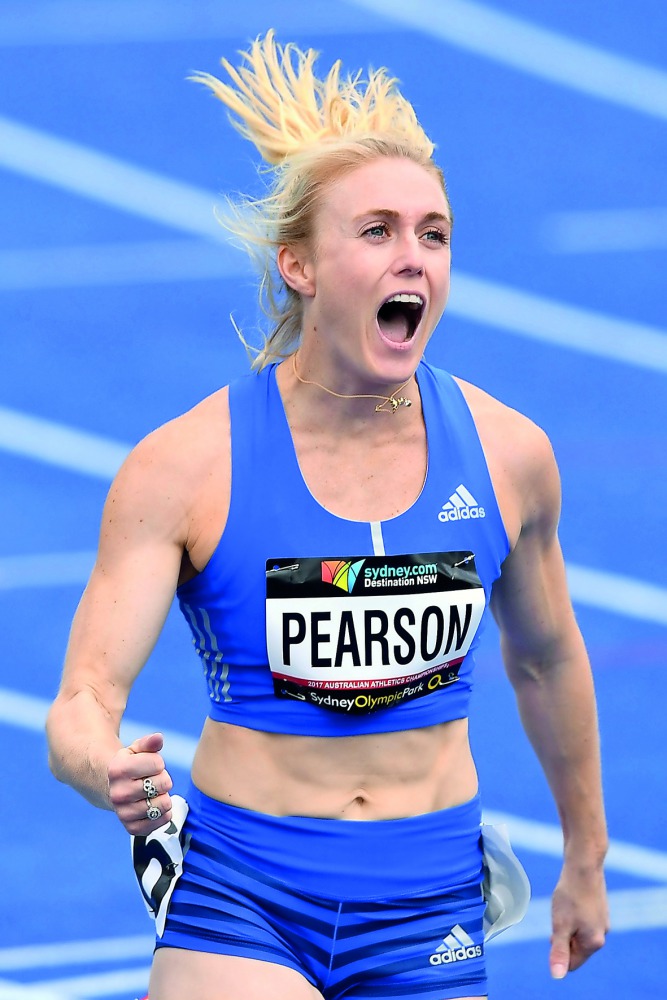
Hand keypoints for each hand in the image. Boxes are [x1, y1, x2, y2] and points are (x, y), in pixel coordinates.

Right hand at [107, 732, 172, 834]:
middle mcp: (118, 793)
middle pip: (164, 784)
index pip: (158, 764)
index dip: (158, 763)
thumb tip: (158, 738)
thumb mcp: (135, 750)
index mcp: (118, 770)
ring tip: (151, 793)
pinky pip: (161, 822)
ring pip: (164, 804)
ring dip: (163, 797)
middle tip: (151, 780)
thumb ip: (148, 742)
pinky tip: (153, 806)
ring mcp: (124, 813)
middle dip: (162, 779)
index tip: (148, 765)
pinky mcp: (132, 828)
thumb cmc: (129, 765)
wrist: (111, 788)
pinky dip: (163, 814)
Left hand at [549, 860, 608, 978]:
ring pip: (579, 932)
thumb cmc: (571, 895)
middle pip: (576, 947)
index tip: (554, 932)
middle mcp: (602, 934)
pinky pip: (583, 921)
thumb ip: (559, 951)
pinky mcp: (600, 909)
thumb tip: (557, 975)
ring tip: (563, 907)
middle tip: (557, 918)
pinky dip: (573, 915)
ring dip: (567, 925)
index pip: (573, 962)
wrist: (583, 866)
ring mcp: (602, 921)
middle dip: (563, 936)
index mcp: (594, 942)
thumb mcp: (560, 925)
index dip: (559, 951)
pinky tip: (570, 901)